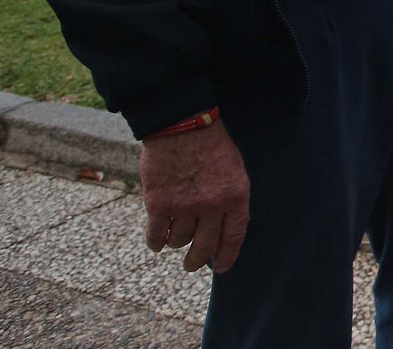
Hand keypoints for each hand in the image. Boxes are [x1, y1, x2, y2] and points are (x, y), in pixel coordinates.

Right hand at [140, 120, 249, 273]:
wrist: (182, 126)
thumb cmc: (211, 146)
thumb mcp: (235, 171)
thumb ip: (231, 199)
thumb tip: (223, 229)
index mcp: (235, 197)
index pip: (234, 236)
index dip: (227, 256)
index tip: (221, 267)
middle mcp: (212, 206)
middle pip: (204, 246)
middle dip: (198, 260)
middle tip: (192, 265)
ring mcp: (185, 207)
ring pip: (179, 241)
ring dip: (177, 241)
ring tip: (176, 235)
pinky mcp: (159, 205)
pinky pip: (157, 236)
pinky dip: (156, 241)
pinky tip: (158, 240)